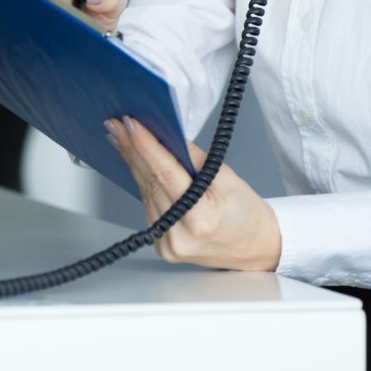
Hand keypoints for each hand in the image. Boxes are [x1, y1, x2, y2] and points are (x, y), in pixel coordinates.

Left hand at [106, 117, 281, 271]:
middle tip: (116, 124)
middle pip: (150, 181)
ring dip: (132, 162)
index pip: (165, 173)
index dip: (145, 145)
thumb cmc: (244, 212)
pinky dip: (143, 181)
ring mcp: (167, 243)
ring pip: (145, 191)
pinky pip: (148, 204)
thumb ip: (193, 156)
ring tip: (121, 137)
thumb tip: (165, 134)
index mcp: (200, 218)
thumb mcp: (227, 177)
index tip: (129, 123)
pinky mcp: (161, 245)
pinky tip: (136, 162)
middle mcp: (180, 235)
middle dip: (131, 148)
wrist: (254, 246)